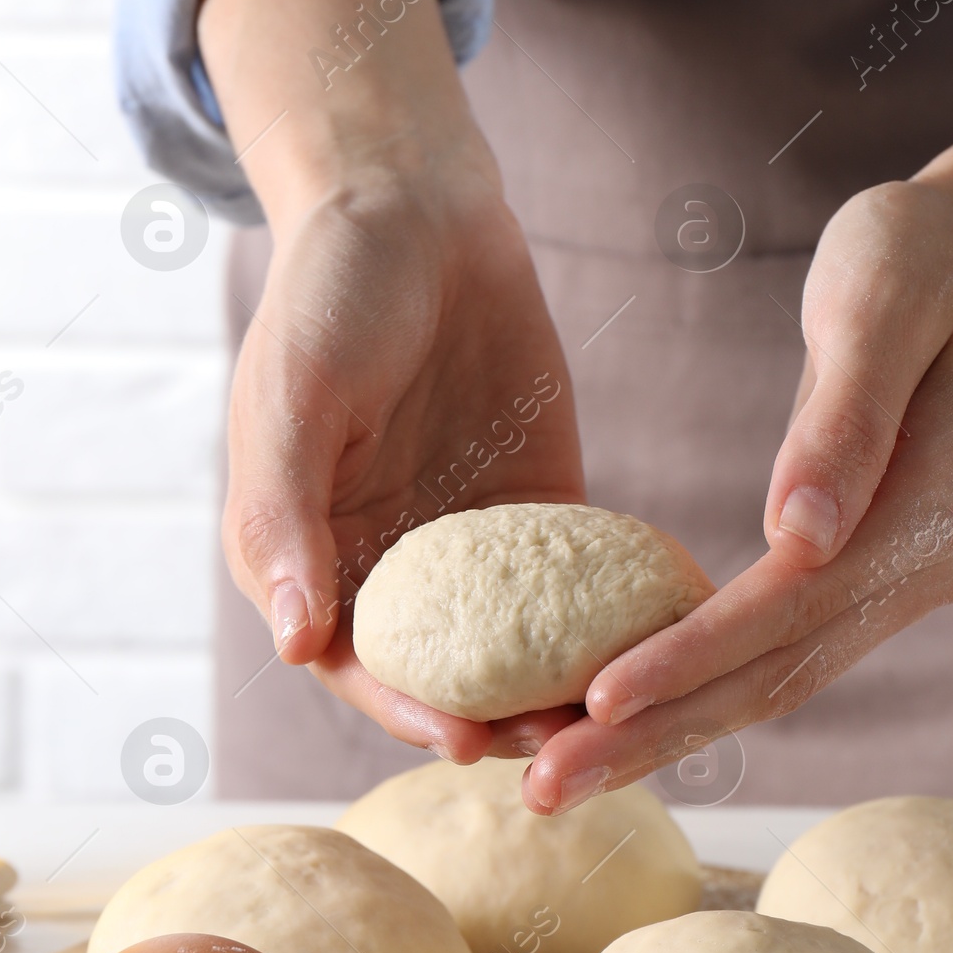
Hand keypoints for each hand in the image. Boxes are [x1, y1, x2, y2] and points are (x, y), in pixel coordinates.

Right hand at [202, 0, 585, 759]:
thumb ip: (287, 518)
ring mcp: (465, 548)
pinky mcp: (537, 514)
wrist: (415, 206)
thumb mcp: (295, 397)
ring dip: (560, 690)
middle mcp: (386, 569)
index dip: (405, 712)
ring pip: (515, 652)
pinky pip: (573, 588)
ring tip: (623, 714)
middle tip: (566, 747)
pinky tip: (665, 643)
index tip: (466, 741)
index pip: (356, 668)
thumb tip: (297, 644)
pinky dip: (609, 624)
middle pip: (443, 679)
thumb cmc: (330, 294)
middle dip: (499, 722)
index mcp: (307, 558)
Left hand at [521, 48, 952, 811]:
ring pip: (773, 682)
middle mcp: (933, 565)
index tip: (597, 696)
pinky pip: (773, 654)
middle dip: (658, 732)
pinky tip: (612, 721)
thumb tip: (798, 533)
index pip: (798, 603)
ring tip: (552, 778)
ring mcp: (907, 582)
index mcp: (942, 503)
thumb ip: (844, 419)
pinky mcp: (868, 580)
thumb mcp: (876, 305)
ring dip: (664, 735)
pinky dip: (693, 693)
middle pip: (780, 672)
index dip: (695, 653)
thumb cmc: (910, 258)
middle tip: (542, 788)